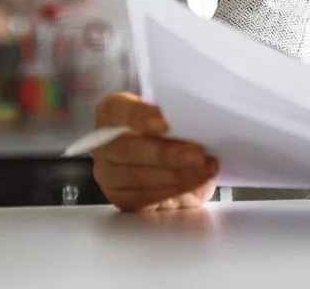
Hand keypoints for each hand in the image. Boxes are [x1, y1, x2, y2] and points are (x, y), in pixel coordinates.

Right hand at [90, 92, 218, 211]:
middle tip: (196, 154)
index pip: (116, 110)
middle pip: (126, 150)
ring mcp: (109, 174)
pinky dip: (176, 189)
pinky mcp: (123, 198)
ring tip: (205, 169)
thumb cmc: (171, 127)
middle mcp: (104, 143)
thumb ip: (176, 114)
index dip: (138, 116)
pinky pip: (148, 197)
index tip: (164, 122)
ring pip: (138, 178)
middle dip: (165, 154)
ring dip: (178, 175)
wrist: (169, 156)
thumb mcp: (171, 113)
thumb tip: (196, 119)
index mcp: (111, 112)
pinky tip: (196, 181)